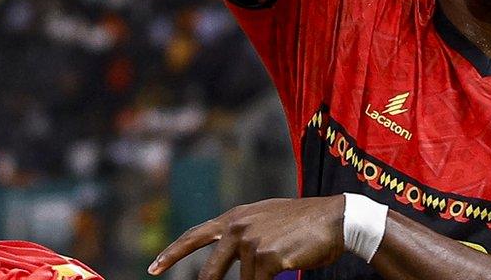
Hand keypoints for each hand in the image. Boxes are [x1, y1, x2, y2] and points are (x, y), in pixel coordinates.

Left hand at [149, 197, 345, 279]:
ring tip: (284, 258)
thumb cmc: (306, 223)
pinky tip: (288, 264)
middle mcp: (237, 227)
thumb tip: (228, 250)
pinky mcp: (265, 257)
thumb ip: (244, 230)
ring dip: (262, 279)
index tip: (153, 267)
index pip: (196, 236)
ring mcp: (250, 241)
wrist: (336, 219)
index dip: (172, 253)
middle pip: (210, 272)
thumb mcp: (267, 219)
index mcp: (236, 217)